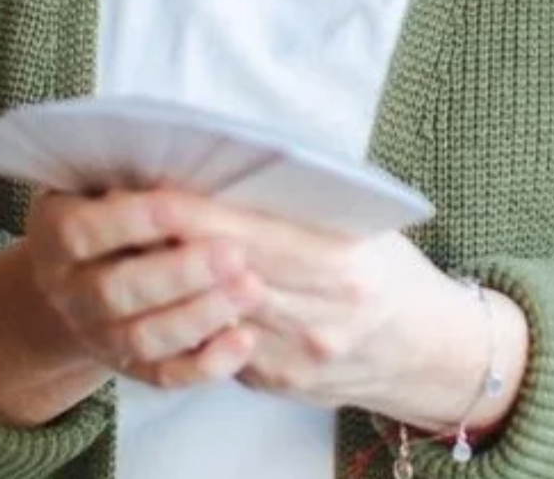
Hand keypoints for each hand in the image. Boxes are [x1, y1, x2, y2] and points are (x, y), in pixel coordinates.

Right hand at [21, 187, 265, 388]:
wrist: (74, 281)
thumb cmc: (103, 209)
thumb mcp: (97, 182)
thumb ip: (129, 176)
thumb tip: (186, 158)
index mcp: (53, 235)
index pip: (83, 232)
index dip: (133, 221)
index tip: (184, 208)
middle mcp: (67, 292)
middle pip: (116, 292)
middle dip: (179, 274)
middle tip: (234, 253)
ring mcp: (96, 336)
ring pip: (144, 338)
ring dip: (201, 316)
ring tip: (250, 289)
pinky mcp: (128, 367)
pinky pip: (165, 376)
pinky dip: (207, 363)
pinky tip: (244, 340)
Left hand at [146, 196, 489, 426]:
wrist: (426, 349)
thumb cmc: (392, 270)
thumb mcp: (367, 226)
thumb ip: (307, 207)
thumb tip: (237, 171)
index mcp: (346, 265)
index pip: (255, 236)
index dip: (202, 215)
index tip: (160, 189)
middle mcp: (321, 318)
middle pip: (227, 274)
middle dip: (173, 244)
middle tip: (127, 211)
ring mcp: (297, 359)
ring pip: (214, 312)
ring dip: (172, 280)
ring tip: (134, 242)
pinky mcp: (277, 382)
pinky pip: (221, 342)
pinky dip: (191, 312)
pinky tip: (166, 285)